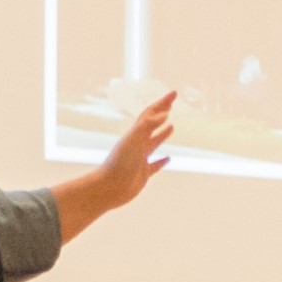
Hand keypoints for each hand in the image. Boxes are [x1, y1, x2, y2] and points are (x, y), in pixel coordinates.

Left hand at [52, 90, 176, 244]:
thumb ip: (148, 126)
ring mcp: (139, 158)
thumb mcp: (134, 141)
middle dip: (162, 112)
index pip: (151, 113)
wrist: (107, 188)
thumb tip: (165, 113)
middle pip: (152, 124)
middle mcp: (137, 143)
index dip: (163, 102)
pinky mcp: (142, 174)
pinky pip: (154, 165)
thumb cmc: (119, 164)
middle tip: (172, 102)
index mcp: (135, 134)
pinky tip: (168, 159)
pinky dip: (162, 161)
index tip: (174, 93)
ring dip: (162, 134)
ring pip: (153, 143)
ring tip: (171, 126)